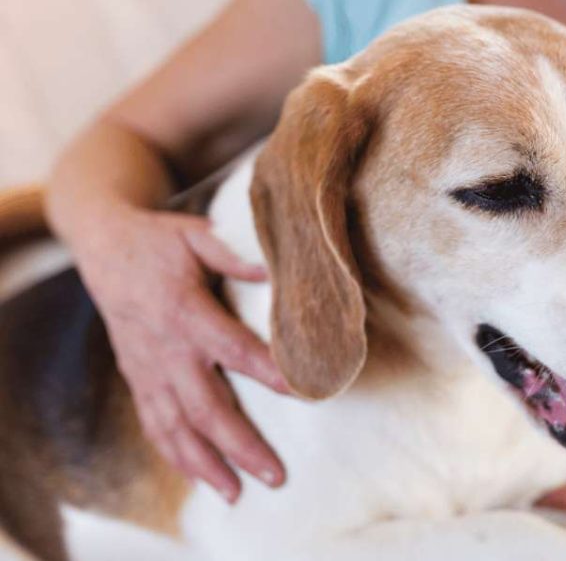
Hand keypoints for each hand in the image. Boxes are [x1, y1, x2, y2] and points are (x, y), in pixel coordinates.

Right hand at [74, 206, 289, 501]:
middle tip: (275, 474)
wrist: (103, 249)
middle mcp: (164, 349)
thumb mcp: (196, 235)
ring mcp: (147, 369)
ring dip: (205, 464)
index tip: (299, 391)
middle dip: (240, 444)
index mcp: (184, 310)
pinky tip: (202, 478)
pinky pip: (154, 424)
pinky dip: (175, 455)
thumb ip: (234, 255)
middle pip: (204, 406)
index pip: (231, 348)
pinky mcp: (137, 377)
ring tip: (238, 493)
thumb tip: (274, 270)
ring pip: (175, 427)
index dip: (265, 371)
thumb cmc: (160, 242)